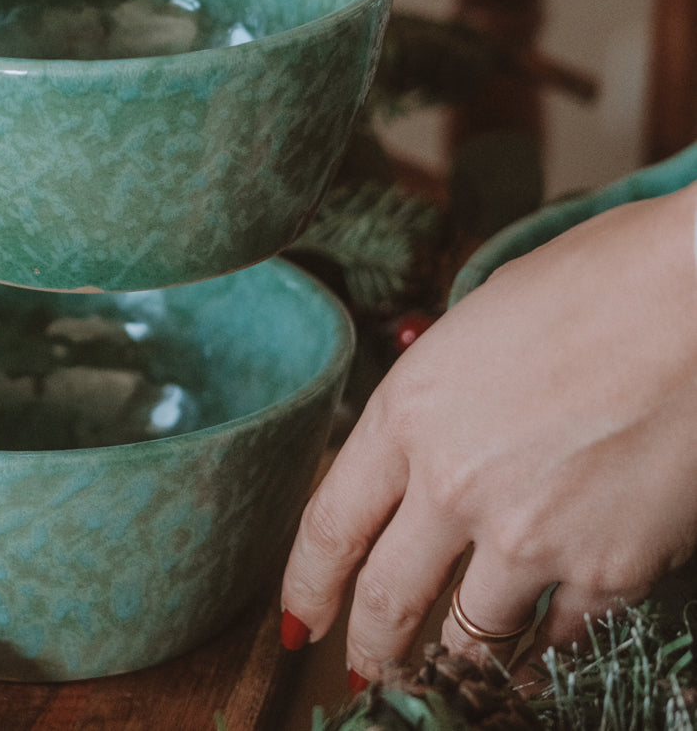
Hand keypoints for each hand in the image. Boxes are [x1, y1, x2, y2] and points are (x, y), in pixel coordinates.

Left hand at [280, 183, 696, 685]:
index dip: (306, 583)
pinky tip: (543, 636)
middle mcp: (454, 484)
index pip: (330, 523)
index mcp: (407, 412)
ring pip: (473, 636)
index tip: (296, 618)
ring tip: (455, 666)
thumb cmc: (590, 285)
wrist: (695, 298)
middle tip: (364, 669)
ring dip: (460, 659)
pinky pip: (561, 633)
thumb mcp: (472, 331)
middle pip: (386, 598)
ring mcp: (532, 535)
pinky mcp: (611, 567)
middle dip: (370, 646)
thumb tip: (428, 448)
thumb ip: (438, 404)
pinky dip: (548, 643)